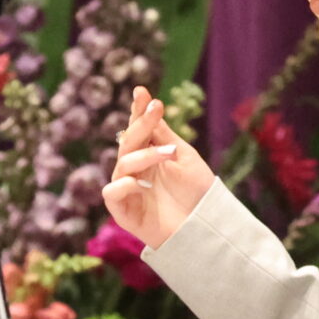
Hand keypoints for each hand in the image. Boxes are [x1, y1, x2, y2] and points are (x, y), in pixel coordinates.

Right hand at [102, 86, 217, 250]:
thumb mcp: (184, 157)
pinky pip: (112, 193)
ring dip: (144, 155)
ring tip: (169, 153)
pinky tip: (142, 183)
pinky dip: (125, 185)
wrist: (206, 227)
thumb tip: (149, 104)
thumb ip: (164, 135)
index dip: (138, 111)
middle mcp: (135, 170)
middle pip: (129, 142)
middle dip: (141, 124)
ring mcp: (128, 190)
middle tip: (155, 108)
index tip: (141, 91)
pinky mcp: (123, 212)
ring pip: (123, 164)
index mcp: (149, 156)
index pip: (139, 130)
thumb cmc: (197, 194)